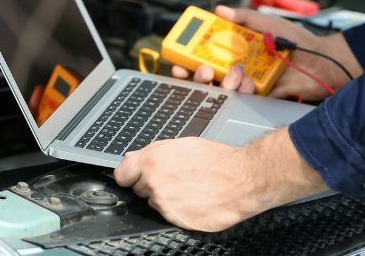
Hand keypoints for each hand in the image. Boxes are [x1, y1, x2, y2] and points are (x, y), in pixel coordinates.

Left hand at [114, 128, 325, 231]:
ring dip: (167, 197)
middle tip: (175, 177)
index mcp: (152, 161)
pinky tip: (195, 199)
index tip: (134, 176)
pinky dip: (179, 210)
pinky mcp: (178, 221)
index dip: (129, 174)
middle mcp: (155, 184)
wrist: (242, 179)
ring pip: (156, 203)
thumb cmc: (215, 159)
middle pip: (140, 189)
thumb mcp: (181, 144)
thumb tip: (132, 157)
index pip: (121, 174)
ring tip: (189, 187)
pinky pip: (170, 215)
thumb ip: (153, 152)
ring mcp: (166, 205)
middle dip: (152, 184)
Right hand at [171, 5, 362, 101]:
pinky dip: (241, 89)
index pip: (206, 51)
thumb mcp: (268, 23)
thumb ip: (245, 17)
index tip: (179, 55)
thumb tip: (221, 9)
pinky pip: (241, 96)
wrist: (322, 62)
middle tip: (200, 69)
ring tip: (235, 72)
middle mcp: (238, 65)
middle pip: (207, 73)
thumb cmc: (297, 40)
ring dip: (221, 81)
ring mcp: (247, 82)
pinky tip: (248, 82)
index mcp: (237, 47)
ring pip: (221, 87)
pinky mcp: (259, 96)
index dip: (190, 55)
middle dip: (197, 73)